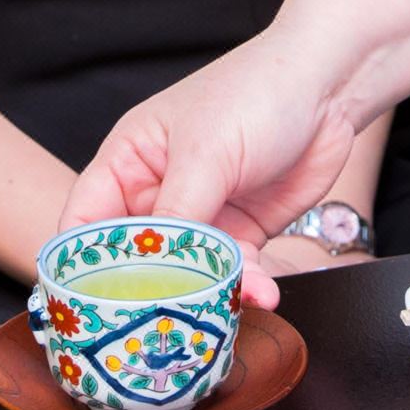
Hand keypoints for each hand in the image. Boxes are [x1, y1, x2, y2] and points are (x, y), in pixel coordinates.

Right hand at [59, 38, 356, 309]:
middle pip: (136, 259)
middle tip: (160, 322)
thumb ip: (177, 215)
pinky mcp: (244, 230)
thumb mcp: (206, 153)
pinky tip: (262, 293)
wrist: (328, 87)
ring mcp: (204, 214)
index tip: (89, 307)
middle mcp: (159, 192)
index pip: (84, 223)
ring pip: (189, 272)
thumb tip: (151, 274)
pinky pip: (234, 270)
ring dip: (207, 292)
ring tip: (225, 306)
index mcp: (129, 162)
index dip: (81, 266)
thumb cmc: (256, 93)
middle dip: (148, 290)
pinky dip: (246, 285)